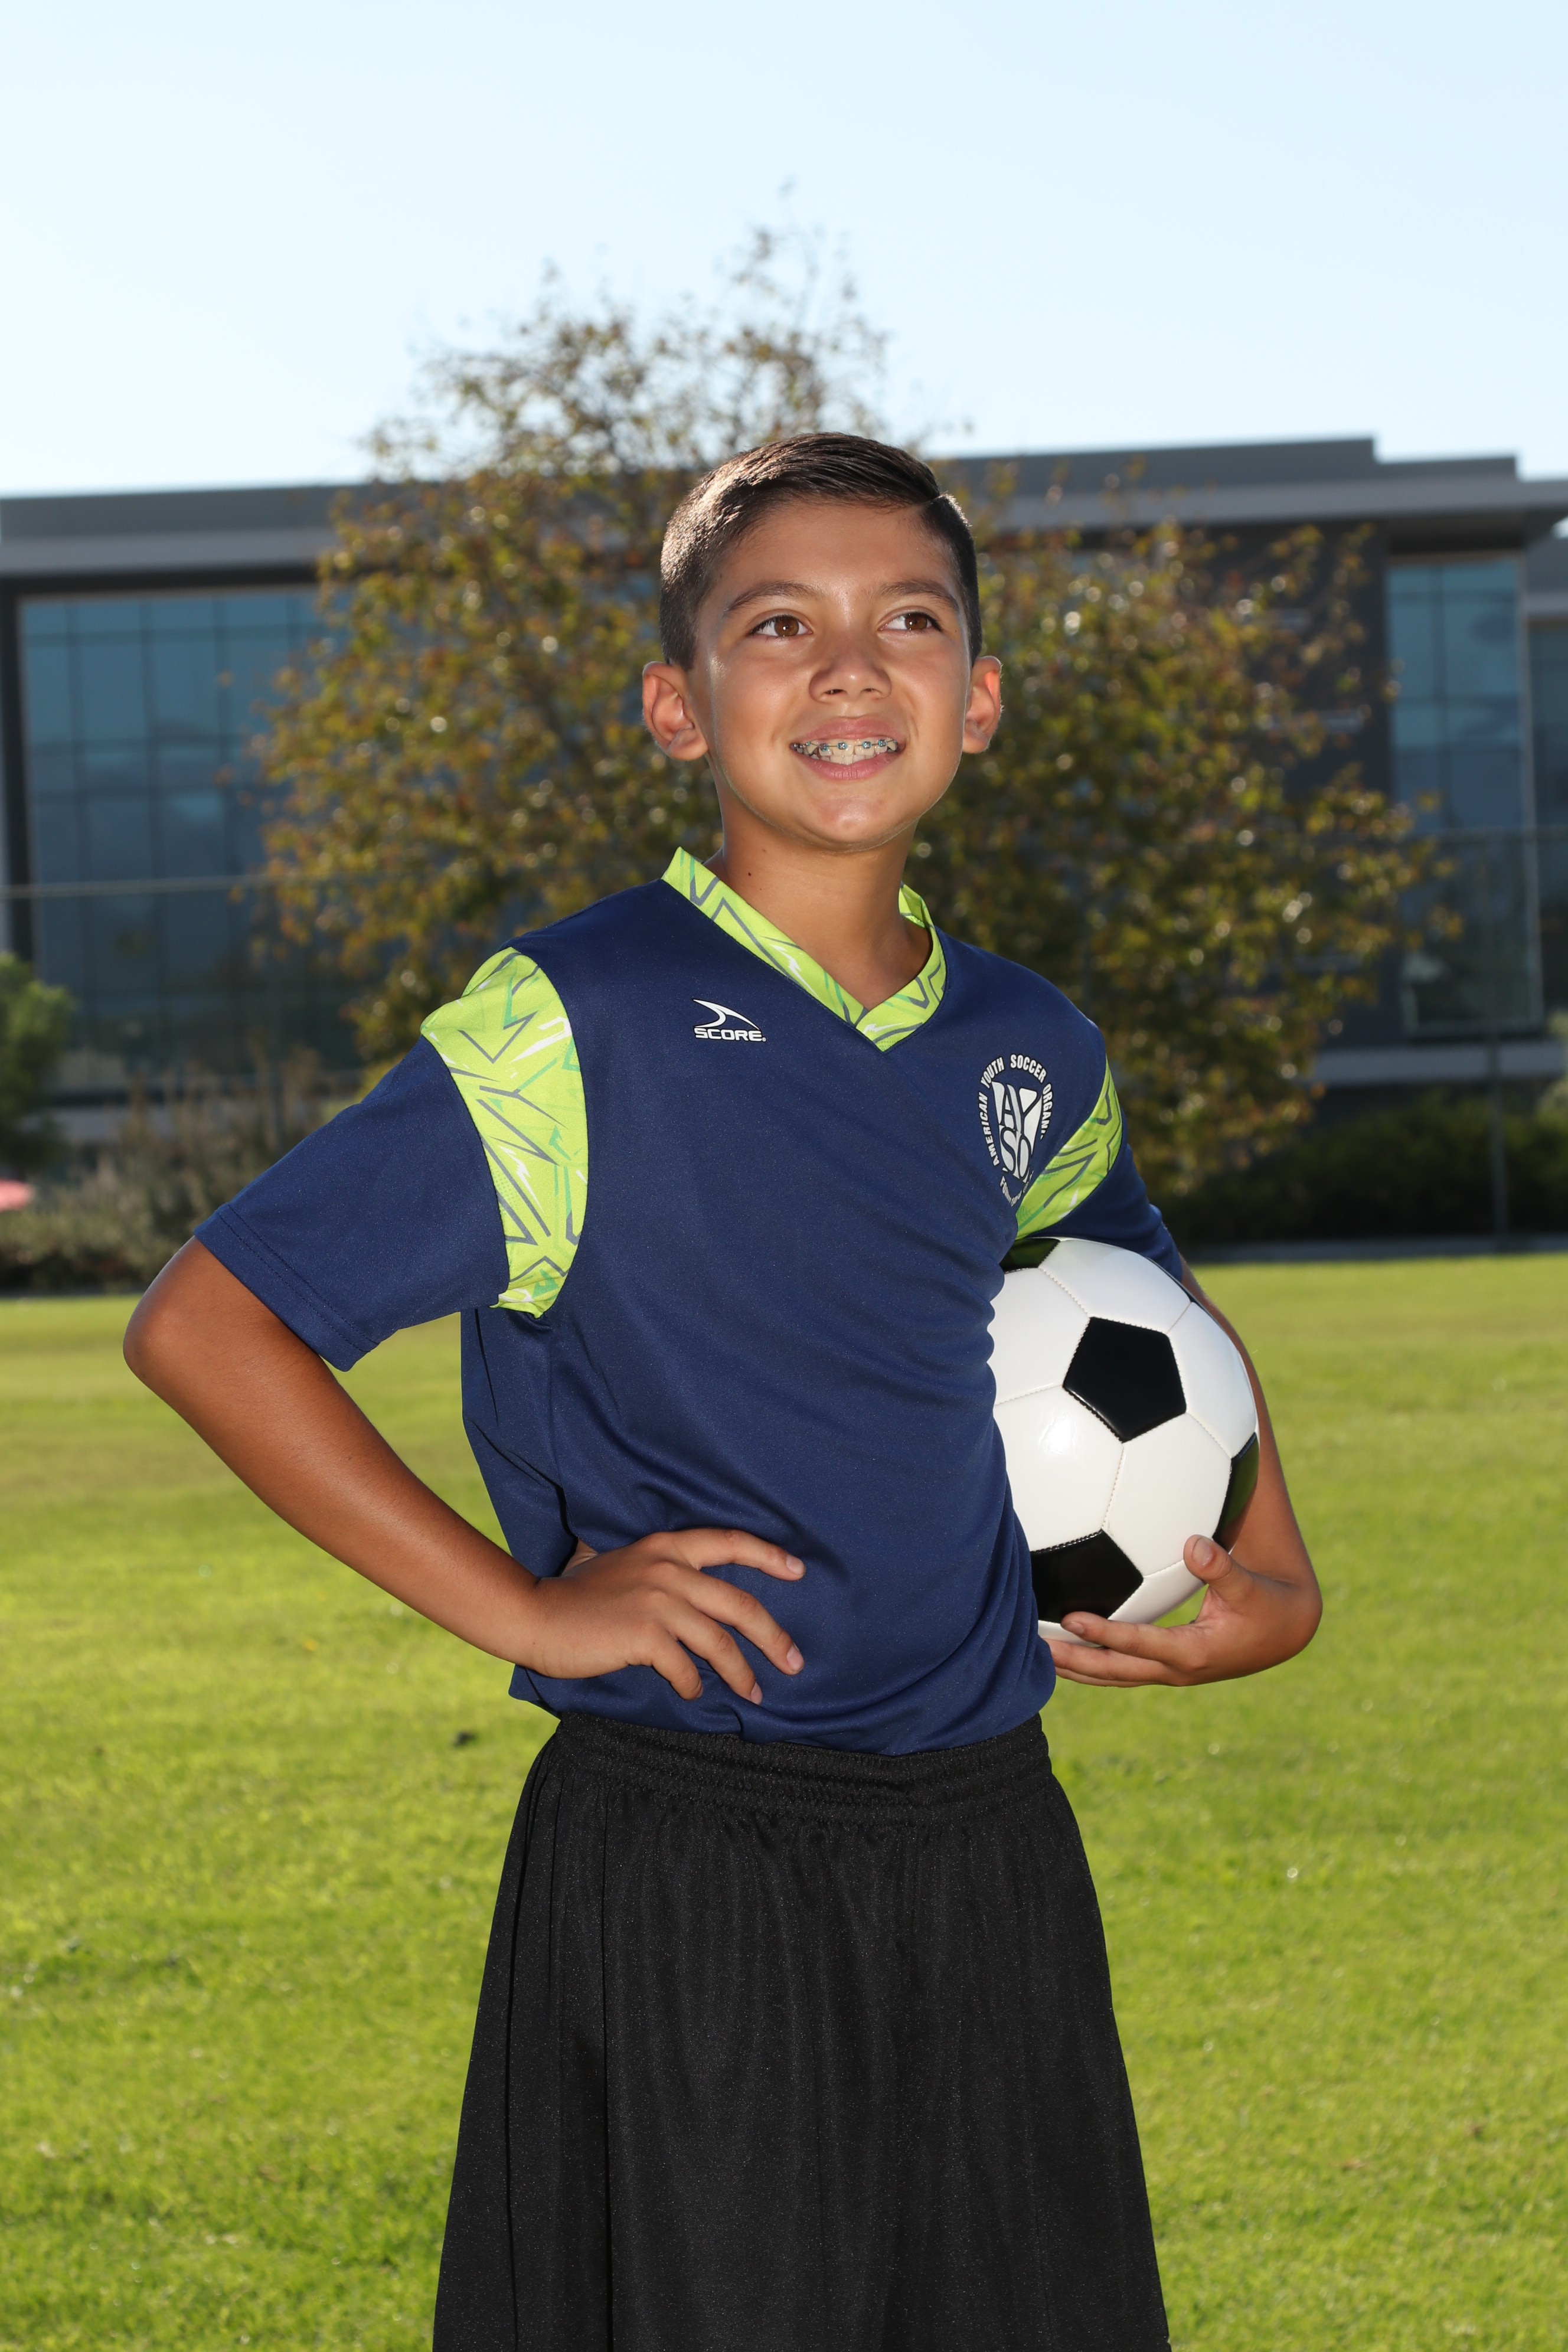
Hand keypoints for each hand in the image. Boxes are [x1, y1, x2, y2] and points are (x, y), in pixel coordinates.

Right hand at [520, 1529, 804, 1704]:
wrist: (534, 1613)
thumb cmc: (576, 1596)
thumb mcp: (622, 1564)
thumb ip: (657, 1570)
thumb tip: (695, 1593)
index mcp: (665, 1546)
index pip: (730, 1541)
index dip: (770, 1555)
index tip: (799, 1571)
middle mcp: (667, 1568)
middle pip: (740, 1603)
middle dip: (773, 1637)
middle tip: (794, 1662)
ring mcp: (657, 1601)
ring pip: (719, 1641)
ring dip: (742, 1673)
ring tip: (755, 1693)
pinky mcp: (643, 1635)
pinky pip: (685, 1666)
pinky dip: (693, 1684)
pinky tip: (692, 1692)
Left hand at [1046, 1531, 1319, 1687]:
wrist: (1284, 1634)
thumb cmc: (1266, 1604)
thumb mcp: (1250, 1586)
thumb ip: (1222, 1567)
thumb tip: (1194, 1543)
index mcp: (1193, 1652)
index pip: (1139, 1644)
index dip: (1103, 1632)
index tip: (1069, 1618)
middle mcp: (1177, 1671)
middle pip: (1114, 1671)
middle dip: (1074, 1662)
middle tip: (1032, 1647)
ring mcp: (1170, 1673)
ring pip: (1114, 1675)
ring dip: (1076, 1667)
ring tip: (1034, 1655)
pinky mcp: (1168, 1668)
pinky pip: (1122, 1669)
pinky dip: (1094, 1662)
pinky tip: (1066, 1648)